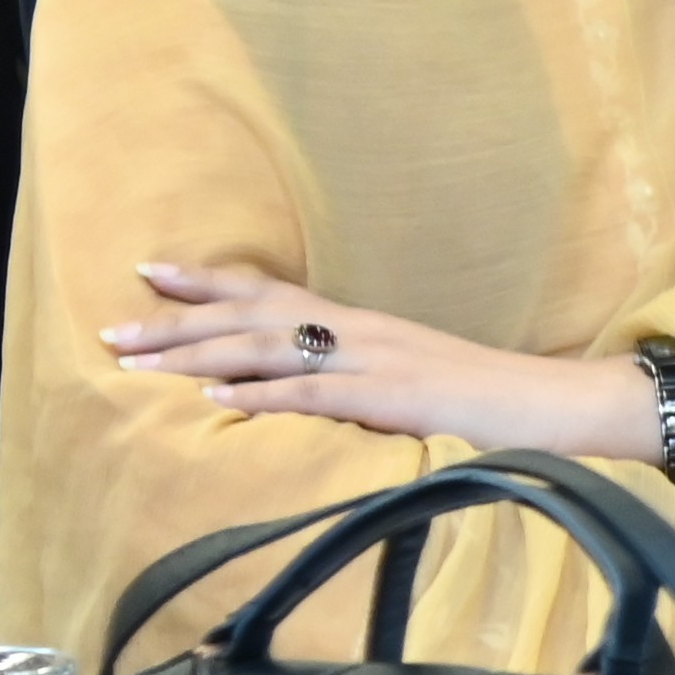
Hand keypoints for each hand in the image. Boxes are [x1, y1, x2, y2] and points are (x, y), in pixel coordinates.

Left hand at [107, 263, 660, 460]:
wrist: (560, 405)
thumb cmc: (491, 403)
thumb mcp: (414, 380)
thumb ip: (360, 379)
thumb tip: (302, 392)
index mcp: (367, 324)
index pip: (274, 291)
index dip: (210, 280)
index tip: (149, 270)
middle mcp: (364, 330)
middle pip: (255, 317)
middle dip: (178, 322)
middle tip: (113, 329)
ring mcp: (379, 361)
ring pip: (270, 350)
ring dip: (198, 357)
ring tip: (139, 366)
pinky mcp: (397, 399)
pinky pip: (319, 395)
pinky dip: (265, 396)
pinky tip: (219, 401)